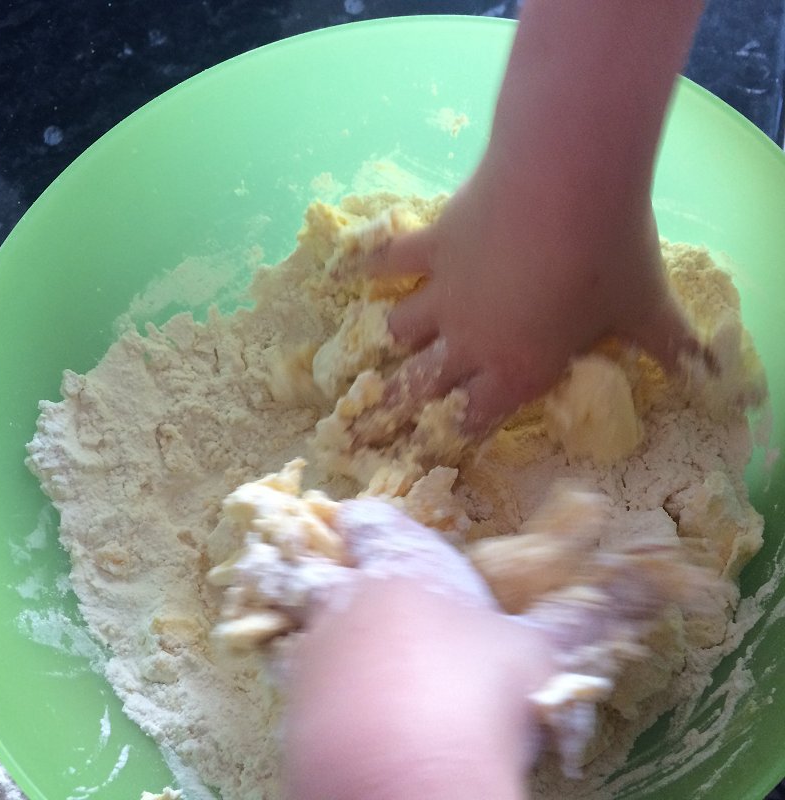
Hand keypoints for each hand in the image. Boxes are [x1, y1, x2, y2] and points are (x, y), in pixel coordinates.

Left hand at [280, 499, 708, 798]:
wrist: (412, 774)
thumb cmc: (480, 688)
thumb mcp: (536, 651)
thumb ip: (577, 618)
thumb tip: (646, 587)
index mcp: (403, 565)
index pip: (367, 520)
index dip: (370, 524)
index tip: (372, 530)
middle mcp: (349, 597)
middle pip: (337, 574)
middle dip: (358, 586)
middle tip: (393, 613)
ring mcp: (316, 648)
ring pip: (321, 628)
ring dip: (346, 640)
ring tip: (386, 672)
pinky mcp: (298, 703)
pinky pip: (310, 683)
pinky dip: (333, 690)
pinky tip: (367, 716)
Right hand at [365, 154, 698, 436]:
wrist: (567, 181)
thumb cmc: (607, 256)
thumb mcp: (645, 309)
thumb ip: (669, 347)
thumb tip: (706, 373)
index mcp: (517, 368)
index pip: (478, 416)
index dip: (462, 430)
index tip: (446, 438)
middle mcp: (470, 341)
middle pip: (424, 387)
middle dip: (404, 408)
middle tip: (386, 419)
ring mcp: (444, 295)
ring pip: (400, 331)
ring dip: (392, 344)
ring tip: (383, 351)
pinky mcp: (432, 246)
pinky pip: (390, 260)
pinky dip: (369, 266)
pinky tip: (349, 270)